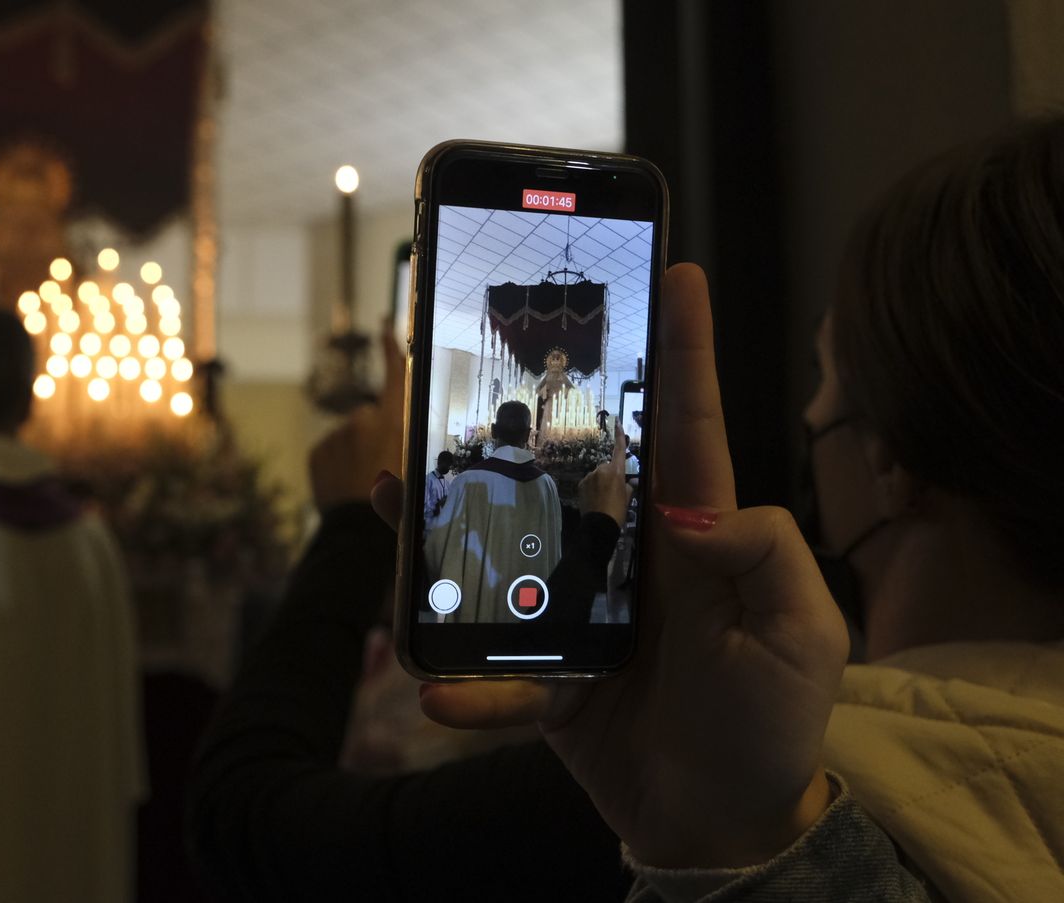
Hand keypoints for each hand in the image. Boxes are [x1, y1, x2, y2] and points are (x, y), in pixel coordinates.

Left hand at [309, 320, 405, 509]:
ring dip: (357, 455)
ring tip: (366, 485)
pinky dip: (339, 466)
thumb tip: (392, 439)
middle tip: (383, 472)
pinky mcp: (318, 452)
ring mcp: (339, 435)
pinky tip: (348, 488)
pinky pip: (332, 454)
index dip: (390, 346)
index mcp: (397, 421)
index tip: (382, 323)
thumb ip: (405, 441)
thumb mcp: (418, 468)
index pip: (395, 373)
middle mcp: (366, 419)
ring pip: (350, 439)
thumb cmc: (399, 504)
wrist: (361, 534)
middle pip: (371, 420)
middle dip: (375, 438)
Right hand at [371, 265, 847, 868]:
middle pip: (567, 466)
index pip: (684, 426)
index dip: (683, 350)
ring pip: (502, 544)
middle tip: (476, 355)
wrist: (719, 823)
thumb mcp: (804, 637)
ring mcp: (578, 608)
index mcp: (695, 533)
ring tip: (395, 487)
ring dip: (447, 518)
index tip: (675, 270)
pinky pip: (492, 665)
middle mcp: (629, 555)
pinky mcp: (545, 670)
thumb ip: (767, 557)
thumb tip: (694, 510)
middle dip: (523, 410)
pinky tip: (435, 686)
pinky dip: (465, 680)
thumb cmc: (774, 725)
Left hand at [577, 427, 632, 524]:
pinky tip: (595, 499)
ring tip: (604, 498)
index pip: (619, 450)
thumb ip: (629, 485)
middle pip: (608, 467)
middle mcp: (601, 469)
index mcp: (616, 471)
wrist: (599, 524)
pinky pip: (589, 481)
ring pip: (598, 474)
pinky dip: (593, 487)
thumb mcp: (627, 497)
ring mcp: (590, 476)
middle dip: (610, 475)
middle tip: (614, 491)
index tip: (617, 423)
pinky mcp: (581, 483)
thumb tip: (631, 481)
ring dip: (601, 482)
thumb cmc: (618, 510)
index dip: (619, 436)